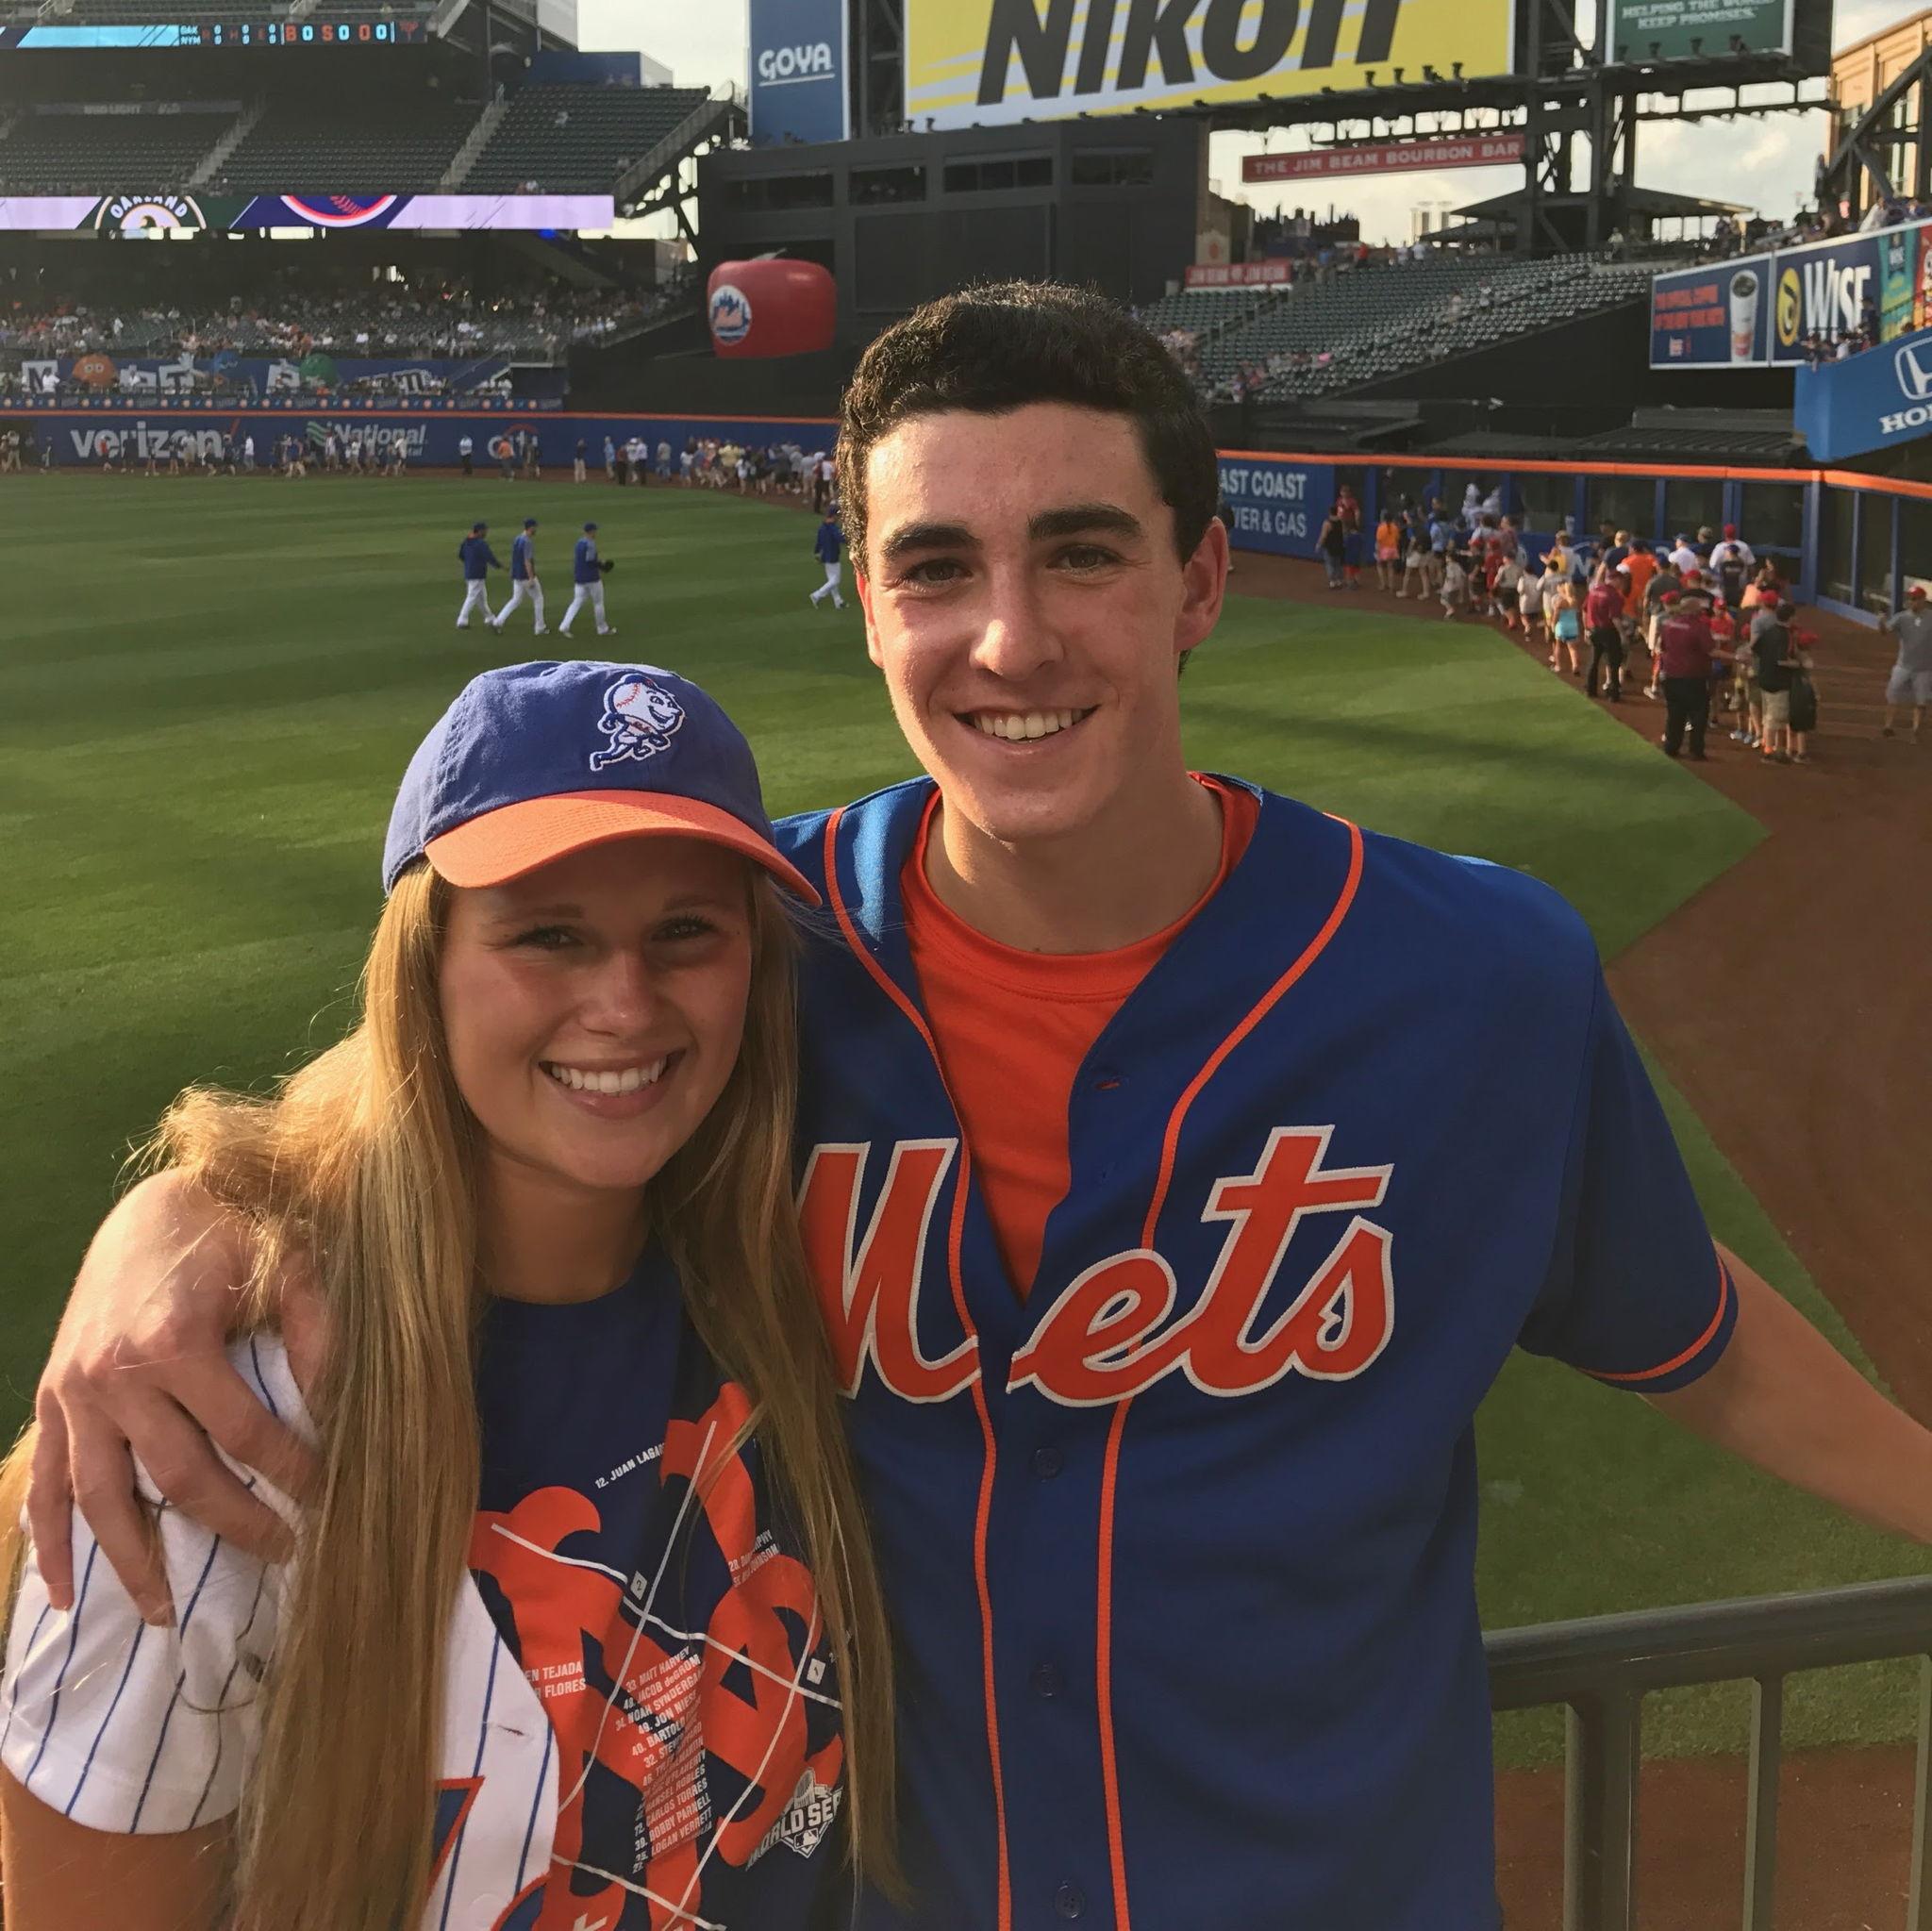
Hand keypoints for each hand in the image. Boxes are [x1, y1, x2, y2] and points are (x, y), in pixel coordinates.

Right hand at [30, 1172, 321, 1622]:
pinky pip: (43, 1483)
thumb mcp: (289, 1264)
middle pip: (179, 1477)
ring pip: (101, 1499)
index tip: (324, 1497)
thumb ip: (315, 1330)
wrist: (154, 1205)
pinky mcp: (51, 1399)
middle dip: (235, 1524)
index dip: (291, 1471)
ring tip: (166, 1614)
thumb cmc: (233, 1232)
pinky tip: (64, 1593)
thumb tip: (336, 1405)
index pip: (247, 1433)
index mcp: (177, 1341)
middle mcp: (116, 1376)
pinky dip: (49, 1541)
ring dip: (134, 1561)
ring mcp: (75, 1393)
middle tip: (282, 1554)